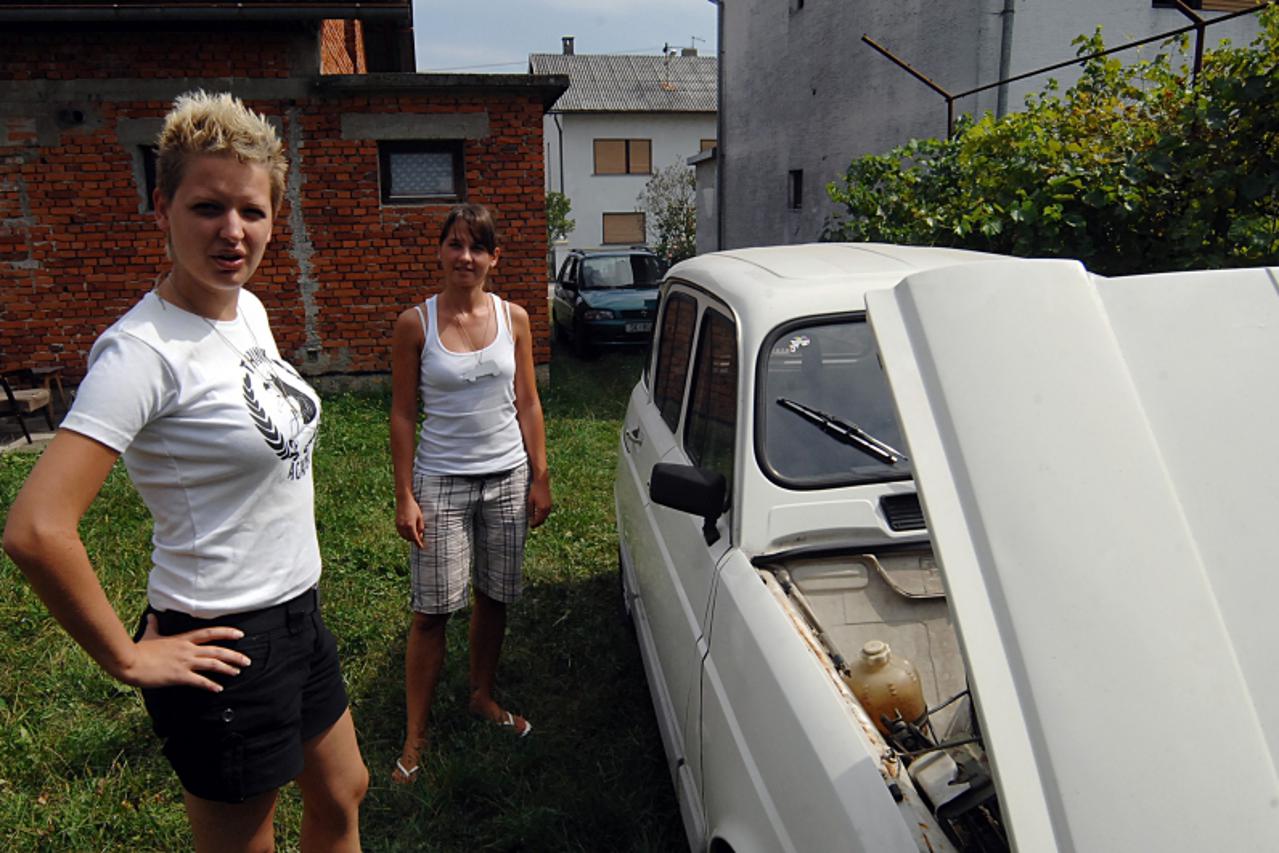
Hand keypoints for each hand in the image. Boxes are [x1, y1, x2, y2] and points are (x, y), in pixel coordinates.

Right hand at [121, 614, 251, 691]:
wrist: (129, 662)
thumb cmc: (138, 649)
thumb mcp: (150, 634)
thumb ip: (154, 625)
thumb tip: (152, 616)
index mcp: (183, 639)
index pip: (210, 633)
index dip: (227, 633)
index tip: (240, 634)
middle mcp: (187, 649)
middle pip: (216, 650)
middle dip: (234, 656)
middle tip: (247, 661)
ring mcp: (184, 662)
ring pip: (212, 664)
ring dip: (227, 669)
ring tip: (237, 672)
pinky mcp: (178, 676)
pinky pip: (199, 681)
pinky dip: (210, 685)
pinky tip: (218, 688)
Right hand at [396, 499, 425, 548]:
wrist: (403, 500)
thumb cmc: (414, 508)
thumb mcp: (420, 517)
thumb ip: (421, 527)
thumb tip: (420, 536)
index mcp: (410, 525)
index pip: (415, 538)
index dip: (418, 543)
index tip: (422, 547)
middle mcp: (403, 526)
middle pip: (409, 538)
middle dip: (414, 539)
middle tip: (420, 537)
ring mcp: (399, 525)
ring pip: (404, 537)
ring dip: (409, 537)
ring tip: (415, 534)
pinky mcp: (396, 523)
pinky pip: (400, 533)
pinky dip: (405, 534)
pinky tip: (409, 532)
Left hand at [527, 477, 551, 528]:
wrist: (541, 480)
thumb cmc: (534, 489)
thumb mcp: (529, 501)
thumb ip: (530, 511)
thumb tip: (530, 519)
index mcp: (542, 509)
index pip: (538, 521)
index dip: (533, 524)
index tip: (529, 526)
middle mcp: (547, 509)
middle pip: (542, 520)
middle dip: (537, 523)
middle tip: (531, 524)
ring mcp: (549, 506)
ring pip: (544, 517)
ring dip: (539, 519)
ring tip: (533, 519)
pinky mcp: (550, 503)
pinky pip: (546, 513)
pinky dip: (542, 515)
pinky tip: (537, 513)